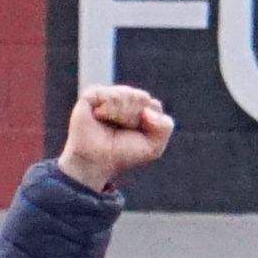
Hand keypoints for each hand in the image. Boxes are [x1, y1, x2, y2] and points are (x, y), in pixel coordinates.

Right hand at [56, 81, 173, 190]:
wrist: (96, 163)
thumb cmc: (123, 154)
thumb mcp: (154, 146)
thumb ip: (165, 126)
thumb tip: (147, 111)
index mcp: (140, 108)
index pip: (153, 105)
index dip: (147, 123)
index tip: (135, 136)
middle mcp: (125, 99)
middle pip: (142, 98)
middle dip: (135, 118)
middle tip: (120, 132)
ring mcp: (108, 95)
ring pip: (128, 94)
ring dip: (122, 115)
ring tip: (108, 125)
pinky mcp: (92, 95)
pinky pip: (111, 95)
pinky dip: (109, 109)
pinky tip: (99, 116)